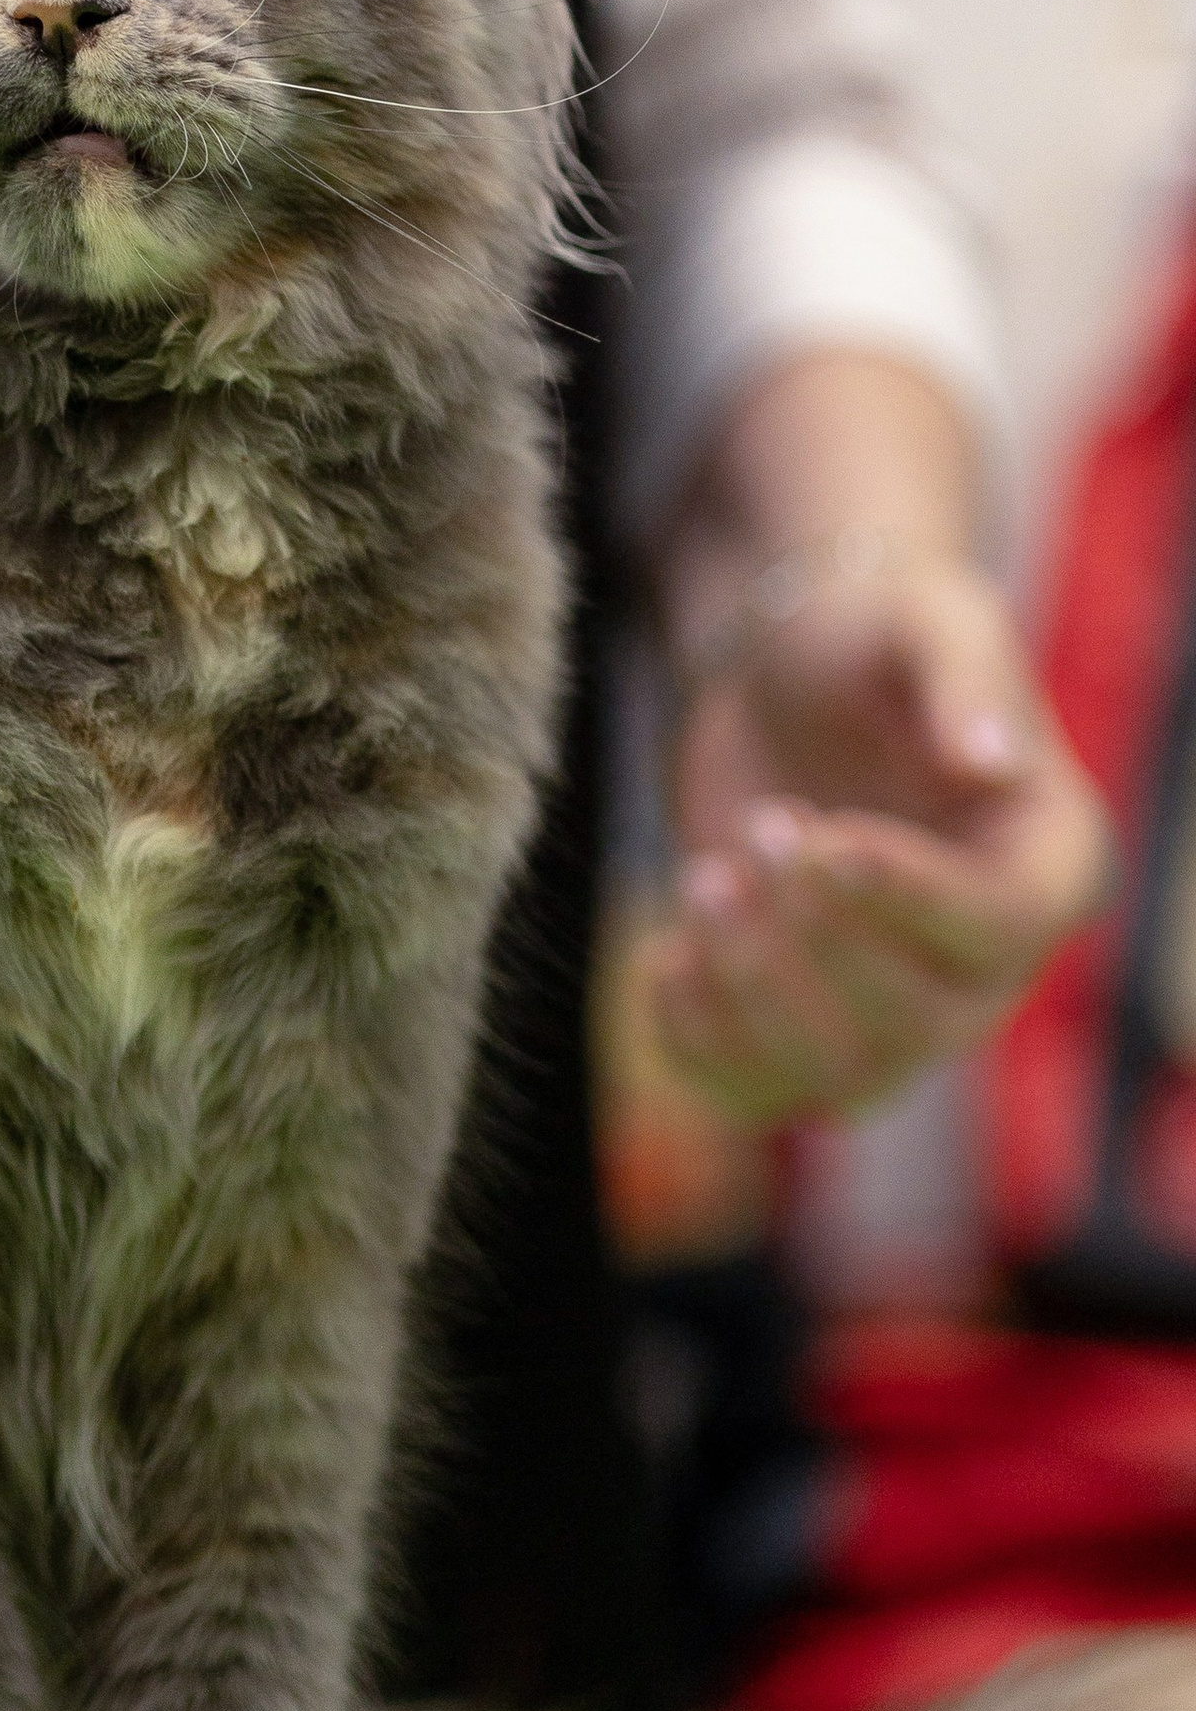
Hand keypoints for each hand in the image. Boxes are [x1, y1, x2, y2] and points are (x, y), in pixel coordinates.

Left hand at [641, 549, 1111, 1129]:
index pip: (999, 926)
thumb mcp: (923, 615)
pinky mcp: (802, 1028)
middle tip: (758, 825)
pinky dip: (697, 1043)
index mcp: (1048, 865)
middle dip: (817, 936)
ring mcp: (896, 1012)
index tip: (815, 830)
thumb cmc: (870, 633)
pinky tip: (662, 952)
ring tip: (702, 876)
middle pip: (924, 1023)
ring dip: (753, 991)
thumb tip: (990, 763)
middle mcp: (987, 964)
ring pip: (842, 1078)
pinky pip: (758, 1095)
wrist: (786, 674)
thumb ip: (964, 675)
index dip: (903, 896)